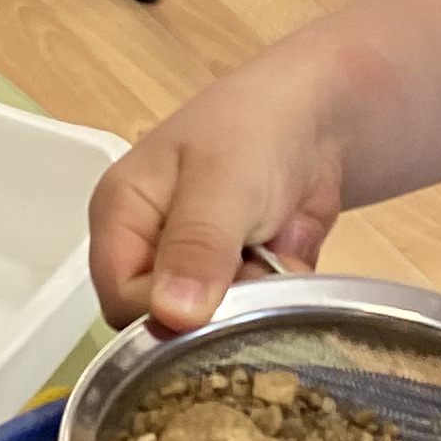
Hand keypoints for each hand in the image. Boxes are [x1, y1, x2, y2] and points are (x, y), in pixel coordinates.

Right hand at [87, 55, 353, 329]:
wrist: (320, 115)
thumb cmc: (254, 131)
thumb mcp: (221, 182)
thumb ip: (195, 247)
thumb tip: (171, 317)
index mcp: (120, 218)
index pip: (120, 299)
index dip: (165, 313)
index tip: (218, 298)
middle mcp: (147, 250)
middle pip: (163, 320)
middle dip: (217, 309)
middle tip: (258, 268)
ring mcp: (193, 267)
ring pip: (211, 325)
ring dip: (253, 302)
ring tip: (278, 255)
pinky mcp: (235, 277)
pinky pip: (250, 316)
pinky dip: (276, 296)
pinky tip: (290, 258)